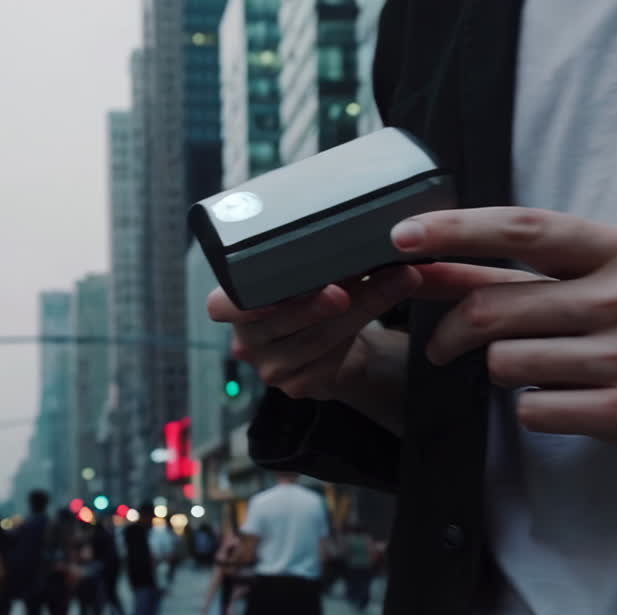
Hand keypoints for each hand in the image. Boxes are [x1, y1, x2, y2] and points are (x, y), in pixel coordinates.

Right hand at [207, 267, 420, 428]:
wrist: (335, 341)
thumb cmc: (311, 296)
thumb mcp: (299, 275)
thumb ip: (303, 259)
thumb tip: (346, 226)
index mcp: (234, 305)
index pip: (221, 306)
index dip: (244, 302)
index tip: (273, 292)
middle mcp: (248, 340)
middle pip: (281, 321)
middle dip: (316, 304)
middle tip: (344, 290)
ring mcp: (272, 368)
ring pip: (314, 340)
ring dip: (361, 310)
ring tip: (395, 282)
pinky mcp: (299, 385)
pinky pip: (332, 360)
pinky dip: (363, 331)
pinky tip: (386, 306)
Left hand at [392, 207, 616, 453]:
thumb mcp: (616, 273)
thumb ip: (528, 271)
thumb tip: (435, 263)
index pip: (520, 229)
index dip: (454, 230)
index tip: (401, 236)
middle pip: (493, 307)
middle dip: (450, 329)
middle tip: (442, 344)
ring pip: (504, 363)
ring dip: (500, 371)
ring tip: (537, 369)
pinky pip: (531, 410)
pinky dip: (532, 408)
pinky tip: (565, 398)